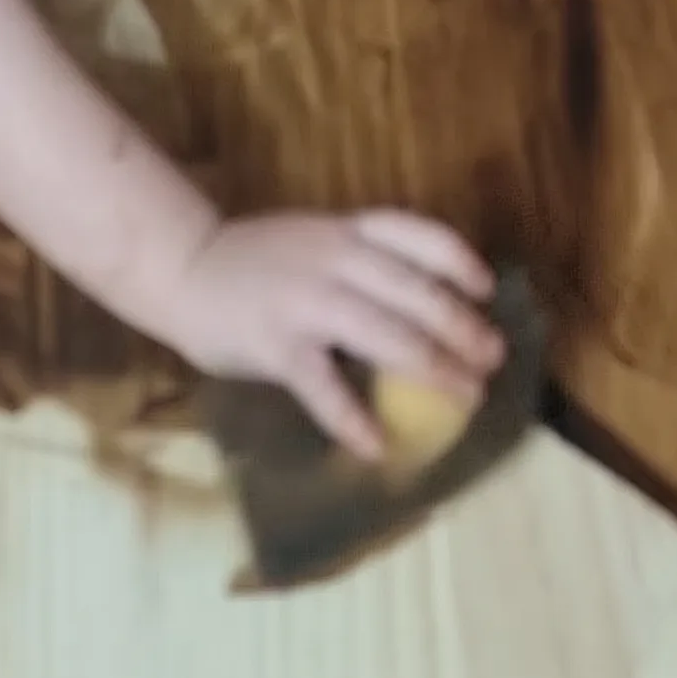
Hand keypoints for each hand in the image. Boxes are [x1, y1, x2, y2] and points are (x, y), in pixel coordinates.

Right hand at [160, 208, 504, 458]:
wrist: (184, 265)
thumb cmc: (256, 258)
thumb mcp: (315, 241)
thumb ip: (359, 262)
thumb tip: (422, 305)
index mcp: (346, 232)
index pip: (416, 235)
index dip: (458, 261)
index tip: (487, 289)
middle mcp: (336, 260)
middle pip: (415, 292)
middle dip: (461, 327)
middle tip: (491, 359)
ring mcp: (307, 302)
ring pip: (386, 335)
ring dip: (433, 369)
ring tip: (465, 396)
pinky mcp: (277, 345)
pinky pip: (323, 387)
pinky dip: (352, 418)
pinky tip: (376, 445)